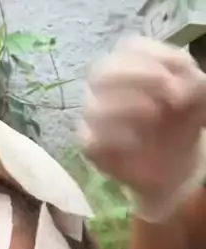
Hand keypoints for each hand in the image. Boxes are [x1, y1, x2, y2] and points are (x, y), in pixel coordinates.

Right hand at [79, 36, 205, 219]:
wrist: (178, 161)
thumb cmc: (182, 119)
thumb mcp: (198, 95)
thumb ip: (194, 83)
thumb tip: (178, 90)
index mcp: (130, 63)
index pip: (129, 47)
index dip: (154, 57)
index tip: (182, 74)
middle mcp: (106, 86)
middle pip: (103, 70)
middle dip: (139, 78)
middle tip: (170, 96)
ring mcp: (95, 116)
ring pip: (94, 107)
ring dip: (128, 108)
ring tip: (155, 117)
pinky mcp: (92, 146)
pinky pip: (91, 140)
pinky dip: (115, 139)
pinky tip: (136, 142)